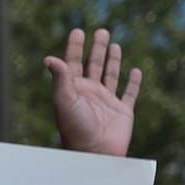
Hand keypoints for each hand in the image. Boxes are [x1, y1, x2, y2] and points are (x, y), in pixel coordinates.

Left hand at [44, 28, 142, 157]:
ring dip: (113, 60)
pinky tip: (136, 71)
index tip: (77, 31)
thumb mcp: (64, 100)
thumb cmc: (75, 128)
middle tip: (101, 31)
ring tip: (115, 45)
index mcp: (73, 90)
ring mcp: (106, 101)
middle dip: (97, 48)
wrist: (94, 153)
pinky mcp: (122, 111)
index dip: (75, 47)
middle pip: (94, 65)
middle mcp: (89, 93)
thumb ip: (60, 79)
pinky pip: (130, 93)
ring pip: (111, 75)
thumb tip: (49, 58)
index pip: (73, 63)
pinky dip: (134, 83)